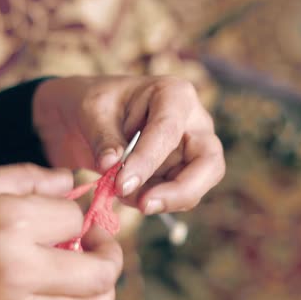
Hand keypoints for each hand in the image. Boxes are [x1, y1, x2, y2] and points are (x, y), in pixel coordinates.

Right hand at [0, 165, 121, 299]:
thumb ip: (31, 179)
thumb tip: (71, 182)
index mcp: (10, 222)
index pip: (78, 220)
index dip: (79, 214)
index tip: (68, 213)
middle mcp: (16, 270)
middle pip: (99, 275)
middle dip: (109, 256)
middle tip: (97, 245)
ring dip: (96, 290)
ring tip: (80, 270)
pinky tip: (52, 289)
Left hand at [33, 76, 224, 213]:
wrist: (91, 120)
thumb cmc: (97, 105)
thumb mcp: (92, 111)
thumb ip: (103, 137)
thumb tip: (111, 164)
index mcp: (175, 94)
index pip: (169, 131)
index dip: (147, 160)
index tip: (121, 184)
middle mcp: (194, 123)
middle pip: (209, 163)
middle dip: (181, 190)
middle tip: (144, 205)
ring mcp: (191, 152)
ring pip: (196, 187)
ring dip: (160, 200)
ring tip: (121, 194)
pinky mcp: (181, 175)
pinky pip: (176, 198)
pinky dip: (152, 202)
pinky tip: (126, 195)